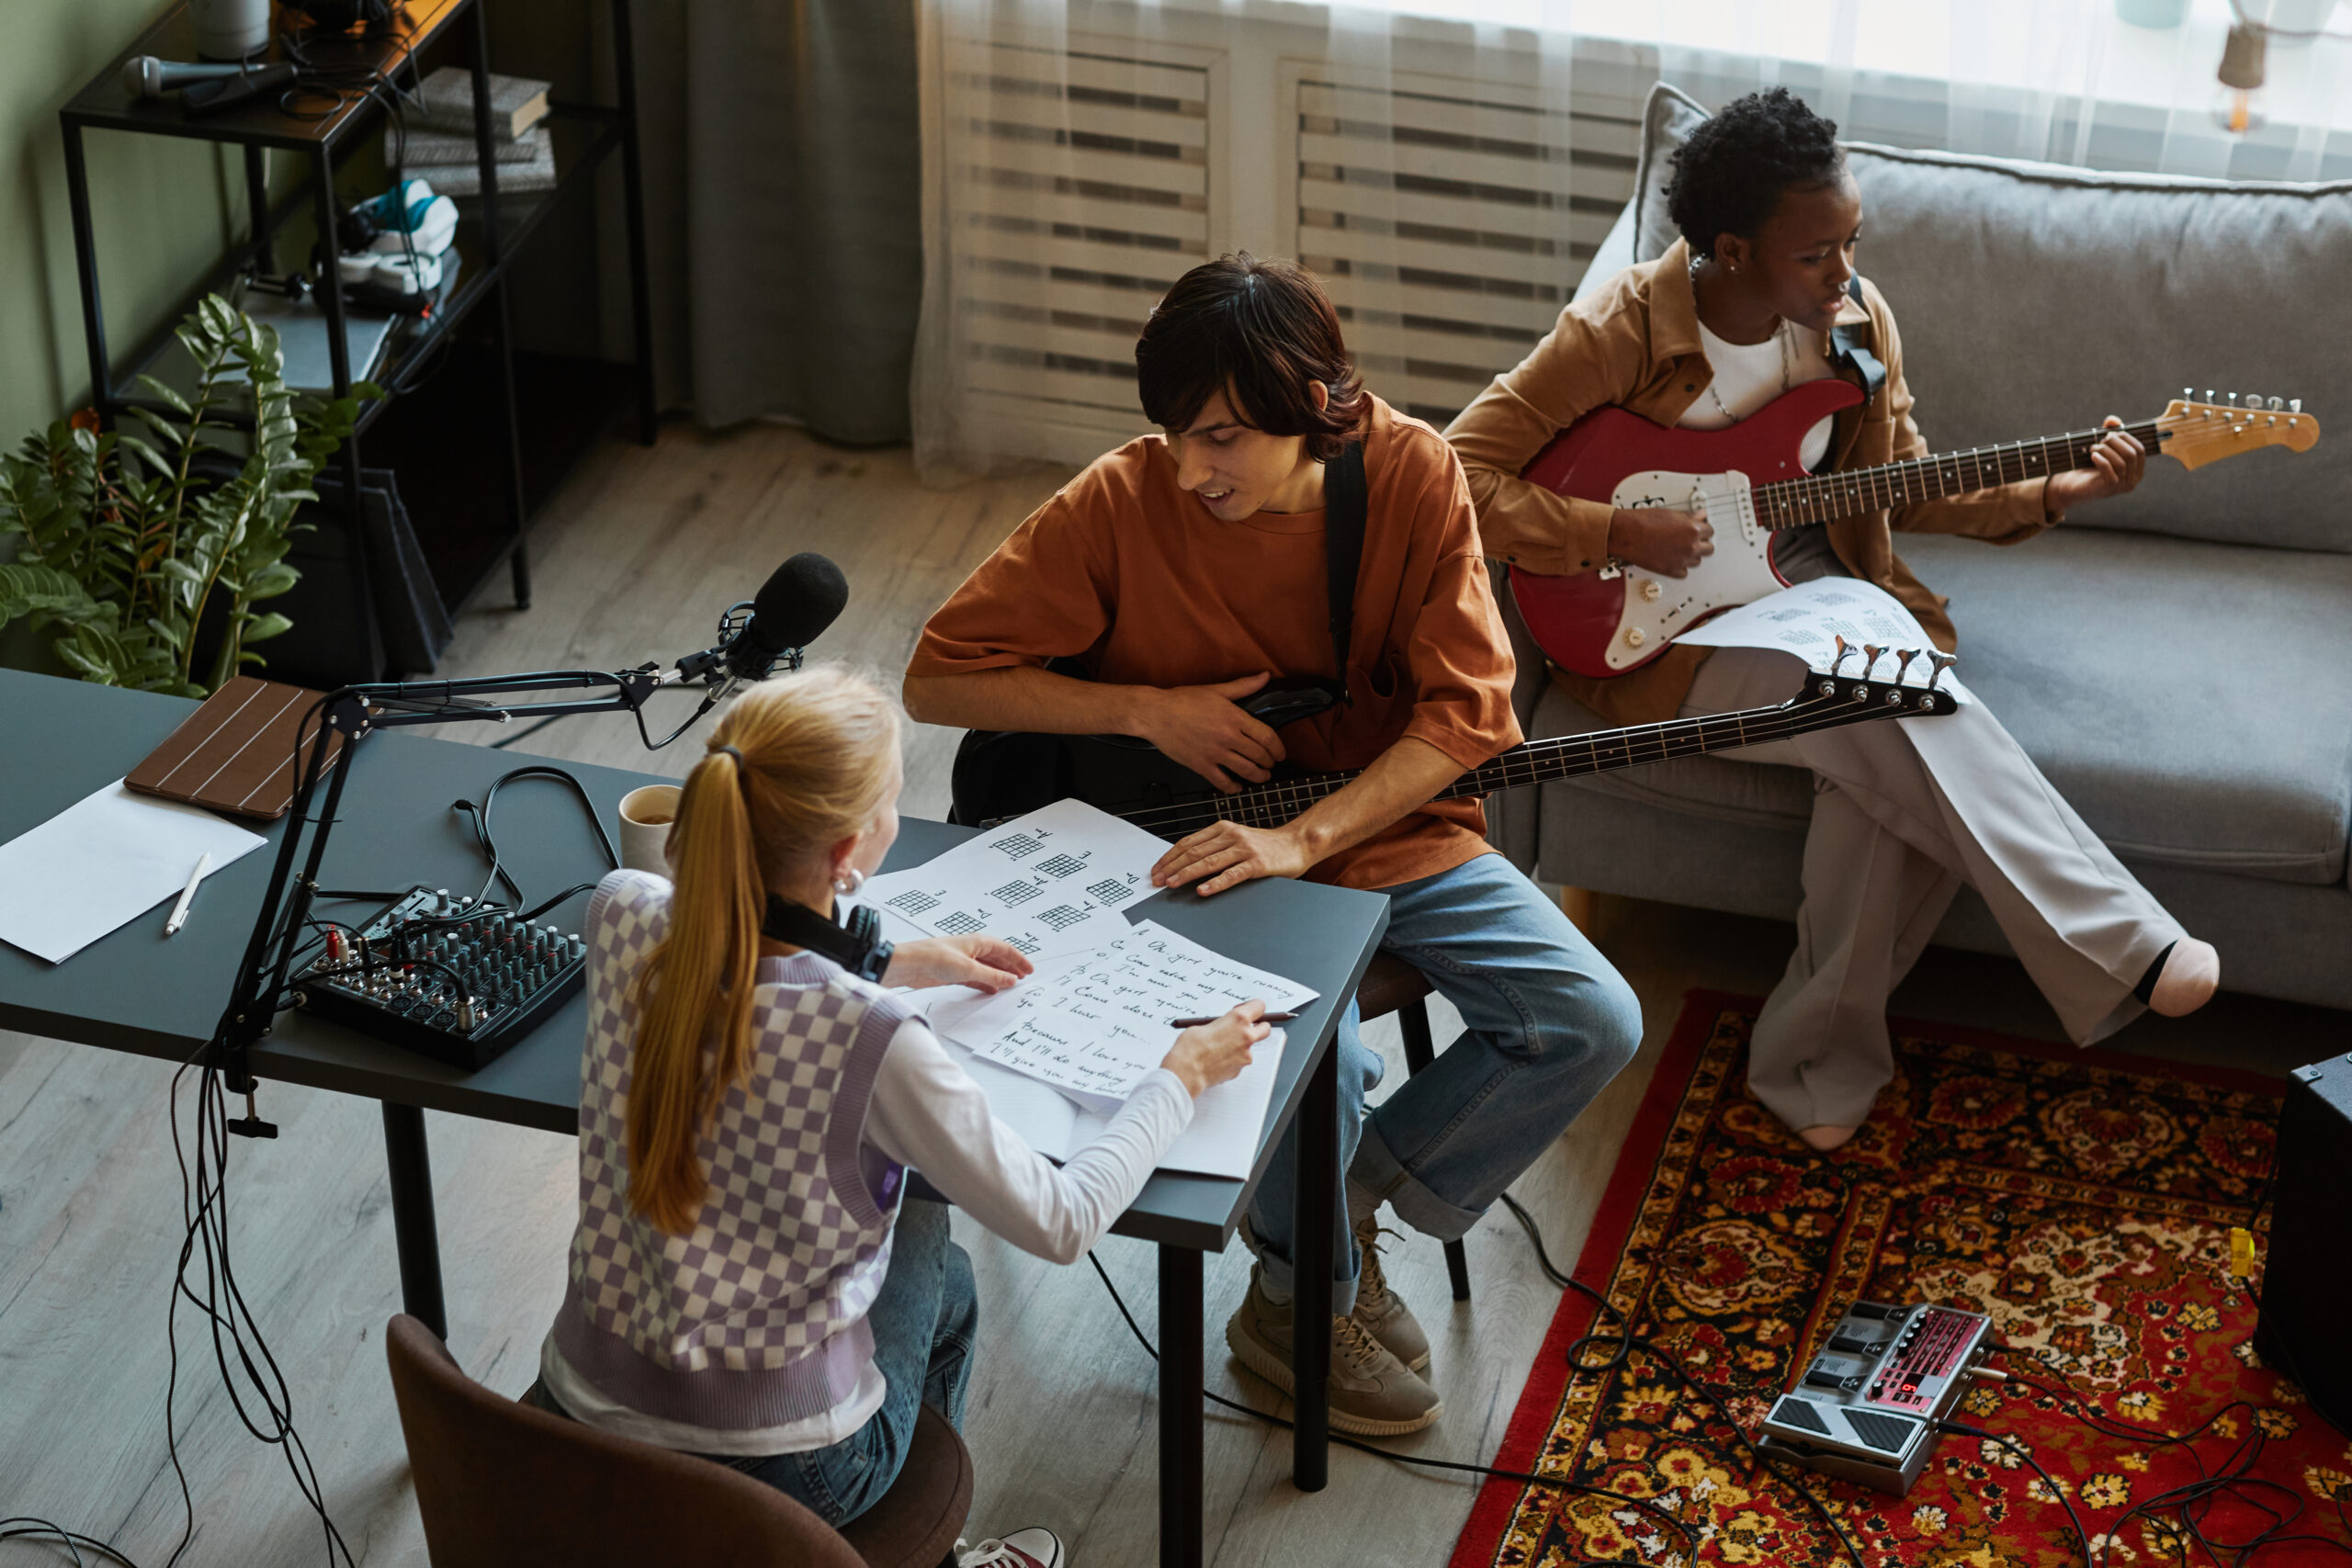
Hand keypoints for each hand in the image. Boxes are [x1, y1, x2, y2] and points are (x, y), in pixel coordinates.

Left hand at [883, 936, 1032, 992]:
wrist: (908, 965)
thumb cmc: (933, 958)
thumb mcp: (968, 968)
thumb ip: (992, 975)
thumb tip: (1010, 979)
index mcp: (976, 942)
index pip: (1004, 949)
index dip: (1018, 959)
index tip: (1028, 970)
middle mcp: (970, 950)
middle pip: (996, 958)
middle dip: (1010, 967)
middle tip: (1023, 978)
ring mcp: (961, 962)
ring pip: (986, 968)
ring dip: (998, 976)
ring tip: (1010, 985)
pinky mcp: (952, 973)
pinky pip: (974, 978)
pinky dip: (984, 983)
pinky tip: (990, 990)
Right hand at [1138, 673, 1287, 793]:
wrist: (1156, 714)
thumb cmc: (1183, 700)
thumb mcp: (1216, 690)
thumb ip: (1244, 686)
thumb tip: (1264, 676)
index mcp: (1235, 718)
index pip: (1267, 737)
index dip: (1278, 749)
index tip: (1280, 754)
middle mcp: (1228, 737)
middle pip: (1259, 756)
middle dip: (1269, 763)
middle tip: (1271, 765)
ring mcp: (1215, 753)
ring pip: (1246, 771)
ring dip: (1258, 776)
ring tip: (1261, 776)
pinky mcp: (1201, 765)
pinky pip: (1223, 782)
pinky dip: (1233, 787)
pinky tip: (1237, 786)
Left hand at [1151, 819, 1315, 895]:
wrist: (1297, 843)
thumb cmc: (1266, 845)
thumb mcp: (1236, 839)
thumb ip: (1215, 847)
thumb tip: (1186, 863)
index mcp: (1222, 828)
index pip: (1188, 843)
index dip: (1169, 857)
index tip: (1156, 870)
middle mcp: (1231, 835)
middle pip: (1194, 852)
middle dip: (1172, 867)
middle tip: (1157, 881)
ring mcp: (1244, 849)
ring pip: (1208, 862)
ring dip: (1186, 874)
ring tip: (1171, 884)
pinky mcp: (1257, 864)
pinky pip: (1232, 875)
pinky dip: (1215, 883)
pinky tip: (1203, 891)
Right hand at [1159, 1001, 1272, 1096]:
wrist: (1187, 1072)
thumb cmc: (1190, 1047)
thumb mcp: (1203, 1026)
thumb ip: (1219, 1025)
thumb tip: (1223, 1026)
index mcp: (1238, 1020)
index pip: (1259, 1006)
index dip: (1252, 1007)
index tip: (1245, 1010)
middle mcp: (1246, 1036)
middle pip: (1265, 1028)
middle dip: (1257, 1027)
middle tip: (1243, 1028)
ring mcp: (1245, 1055)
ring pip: (1249, 1047)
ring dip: (1240, 1046)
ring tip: (1218, 1049)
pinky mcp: (1240, 1069)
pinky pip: (1239, 1061)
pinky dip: (1232, 1060)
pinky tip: (1216, 1060)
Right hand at [1607, 507, 1713, 576]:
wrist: (1627, 534)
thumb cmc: (1643, 522)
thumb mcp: (1670, 514)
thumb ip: (1688, 517)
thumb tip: (1700, 516)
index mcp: (1693, 529)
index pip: (1710, 531)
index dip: (1703, 530)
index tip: (1699, 530)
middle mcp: (1690, 546)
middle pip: (1709, 549)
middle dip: (1702, 544)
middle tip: (1692, 540)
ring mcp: (1682, 560)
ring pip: (1697, 561)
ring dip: (1691, 556)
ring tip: (1680, 549)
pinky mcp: (1672, 571)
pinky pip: (1684, 572)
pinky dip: (1680, 567)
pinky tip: (1673, 559)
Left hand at [2044, 417, 2144, 512]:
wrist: (2073, 487)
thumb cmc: (2091, 466)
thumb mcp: (2103, 448)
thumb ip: (2110, 432)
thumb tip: (2113, 420)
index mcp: (2137, 469)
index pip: (2140, 450)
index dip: (2127, 438)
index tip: (2110, 433)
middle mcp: (2133, 479)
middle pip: (2132, 455)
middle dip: (2116, 443)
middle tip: (2101, 439)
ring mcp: (2122, 486)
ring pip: (2121, 463)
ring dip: (2106, 451)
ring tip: (2093, 447)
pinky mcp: (2108, 489)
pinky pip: (2110, 472)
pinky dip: (2102, 460)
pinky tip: (2093, 455)